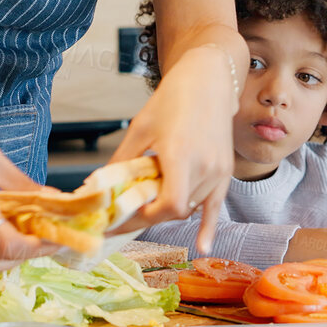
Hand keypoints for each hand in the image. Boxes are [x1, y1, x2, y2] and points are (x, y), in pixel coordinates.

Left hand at [106, 45, 237, 249]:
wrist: (209, 79)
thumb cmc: (173, 98)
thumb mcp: (140, 128)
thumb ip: (123, 161)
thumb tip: (100, 185)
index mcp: (181, 155)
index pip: (165, 205)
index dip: (141, 219)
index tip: (118, 221)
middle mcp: (204, 167)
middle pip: (175, 210)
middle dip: (147, 216)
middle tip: (121, 217)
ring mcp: (218, 171)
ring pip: (189, 207)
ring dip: (166, 211)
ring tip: (143, 205)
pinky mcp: (225, 170)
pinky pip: (216, 205)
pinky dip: (207, 226)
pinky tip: (203, 247)